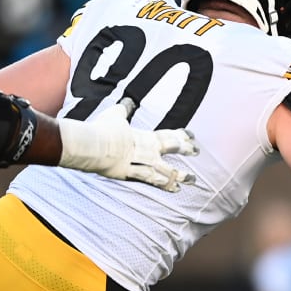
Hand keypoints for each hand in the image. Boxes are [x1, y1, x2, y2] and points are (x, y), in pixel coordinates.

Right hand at [58, 98, 199, 191]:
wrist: (94, 145)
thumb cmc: (103, 129)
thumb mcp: (115, 115)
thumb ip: (124, 109)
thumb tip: (128, 101)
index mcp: (146, 136)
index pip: (169, 135)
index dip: (182, 135)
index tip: (192, 136)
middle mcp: (149, 150)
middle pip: (173, 148)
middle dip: (186, 149)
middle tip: (196, 151)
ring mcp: (143, 164)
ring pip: (168, 170)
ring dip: (181, 175)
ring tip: (193, 179)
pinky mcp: (134, 175)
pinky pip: (154, 182)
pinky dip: (166, 185)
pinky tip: (176, 189)